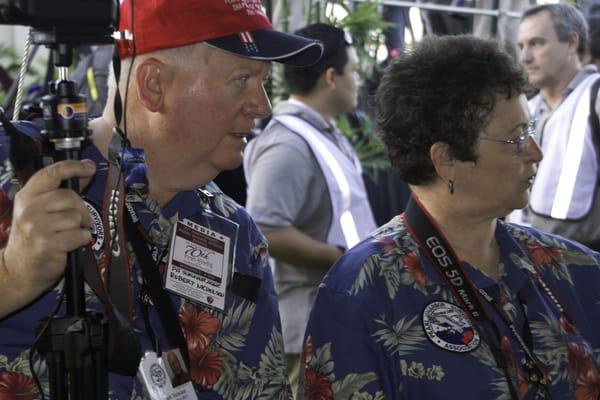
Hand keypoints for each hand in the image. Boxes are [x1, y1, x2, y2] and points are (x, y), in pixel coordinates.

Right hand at [1, 159, 95, 311]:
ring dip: (79, 226)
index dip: (73, 167)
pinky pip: (80, 235)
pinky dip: (82, 239)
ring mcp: (37, 227)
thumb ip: (59, 192)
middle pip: (69, 197)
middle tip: (79, 220)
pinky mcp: (48, 244)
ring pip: (76, 217)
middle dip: (81, 209)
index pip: (51, 174)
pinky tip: (70, 244)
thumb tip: (86, 171)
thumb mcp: (39, 211)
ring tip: (68, 234)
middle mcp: (29, 209)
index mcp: (26, 196)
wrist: (18, 269)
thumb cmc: (34, 237)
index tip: (89, 167)